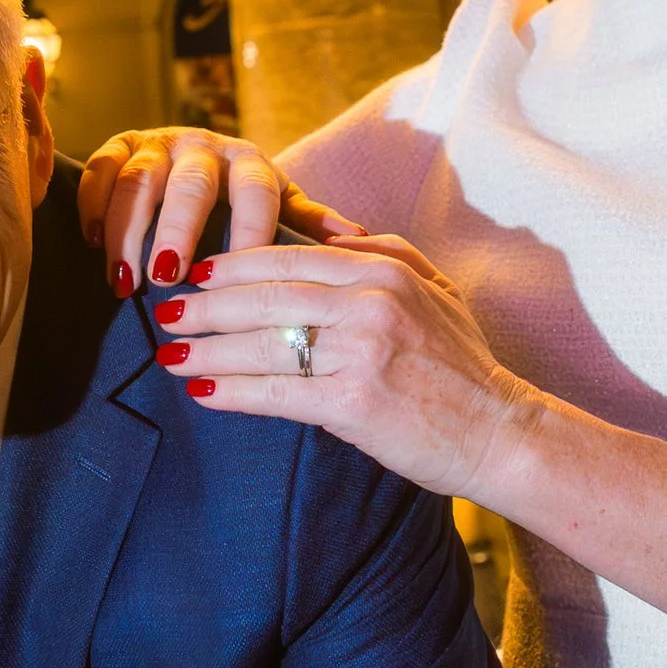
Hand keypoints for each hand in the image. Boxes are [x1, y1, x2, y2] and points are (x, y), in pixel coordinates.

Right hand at [76, 125, 348, 292]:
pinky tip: (91, 243)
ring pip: (139, 180)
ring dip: (128, 230)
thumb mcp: (279, 211)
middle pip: (191, 185)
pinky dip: (93, 204)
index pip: (256, 193)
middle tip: (168, 279)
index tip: (239, 280)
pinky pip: (101, 168)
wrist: (197, 162)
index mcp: (250, 162)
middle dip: (178, 231)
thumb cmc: (242, 203)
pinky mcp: (119, 145)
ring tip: (123, 282)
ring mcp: (158, 143)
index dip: (247, 233)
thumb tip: (359, 238)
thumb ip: (308, 224)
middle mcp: (204, 145)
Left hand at [153, 237, 538, 509]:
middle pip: (265, 297)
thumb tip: (329, 235)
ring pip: (262, 345)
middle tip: (165, 310)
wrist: (501, 431)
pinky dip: (232, 393)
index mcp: (384, 270)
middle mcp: (370, 303)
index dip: (234, 265)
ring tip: (169, 354)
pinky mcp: (353, 404)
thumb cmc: (463, 366)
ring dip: (206, 349)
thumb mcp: (434, 291)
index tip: (198, 273)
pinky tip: (203, 392)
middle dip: (205, 305)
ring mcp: (361, 353)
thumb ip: (381, 255)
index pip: (289, 258)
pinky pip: (275, 394)